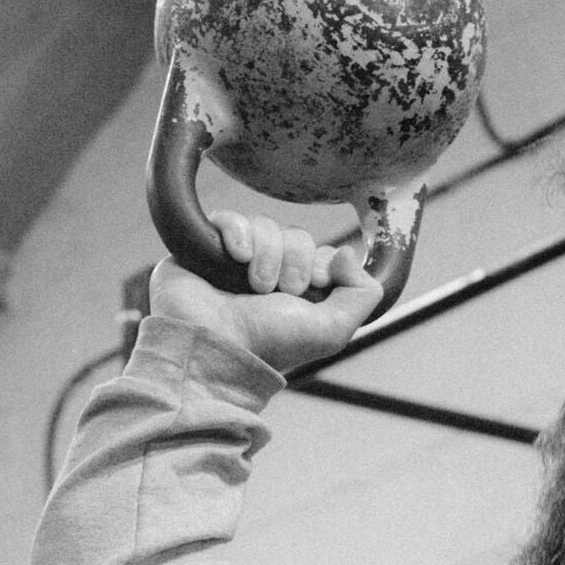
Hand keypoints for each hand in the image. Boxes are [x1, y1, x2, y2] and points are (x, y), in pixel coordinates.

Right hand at [149, 211, 383, 370]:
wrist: (214, 347)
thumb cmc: (269, 343)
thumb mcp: (332, 329)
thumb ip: (361, 294)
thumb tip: (348, 252)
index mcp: (298, 290)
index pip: (321, 252)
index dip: (321, 263)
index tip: (312, 286)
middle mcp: (269, 272)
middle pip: (297, 236)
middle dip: (294, 260)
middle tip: (279, 291)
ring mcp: (235, 259)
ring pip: (265, 225)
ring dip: (267, 254)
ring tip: (255, 286)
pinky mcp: (203, 247)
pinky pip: (228, 218)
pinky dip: (238, 232)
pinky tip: (237, 257)